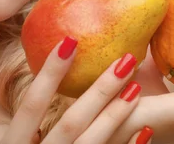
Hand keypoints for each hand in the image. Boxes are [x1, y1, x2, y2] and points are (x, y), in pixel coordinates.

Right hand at [0, 36, 154, 143]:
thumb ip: (29, 126)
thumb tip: (51, 77)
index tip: (70, 42)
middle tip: (125, 59)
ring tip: (137, 87)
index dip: (49, 75)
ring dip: (116, 116)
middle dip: (99, 91)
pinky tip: (145, 131)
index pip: (30, 106)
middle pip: (70, 123)